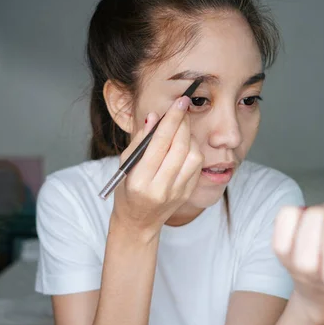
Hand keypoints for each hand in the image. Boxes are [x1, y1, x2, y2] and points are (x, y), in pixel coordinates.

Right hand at [111, 96, 203, 238]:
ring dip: (189, 136)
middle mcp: (161, 188)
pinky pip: (197, 166)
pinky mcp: (187, 194)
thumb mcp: (126, 164)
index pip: (160, 143)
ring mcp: (177, 193)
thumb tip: (154, 117)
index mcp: (140, 180)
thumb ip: (140, 140)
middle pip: (179, 148)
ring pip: (193, 156)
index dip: (172, 119)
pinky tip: (184, 144)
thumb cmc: (127, 189)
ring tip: (180, 128)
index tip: (180, 102)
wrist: (139, 222)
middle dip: (183, 123)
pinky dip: (193, 149)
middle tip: (182, 107)